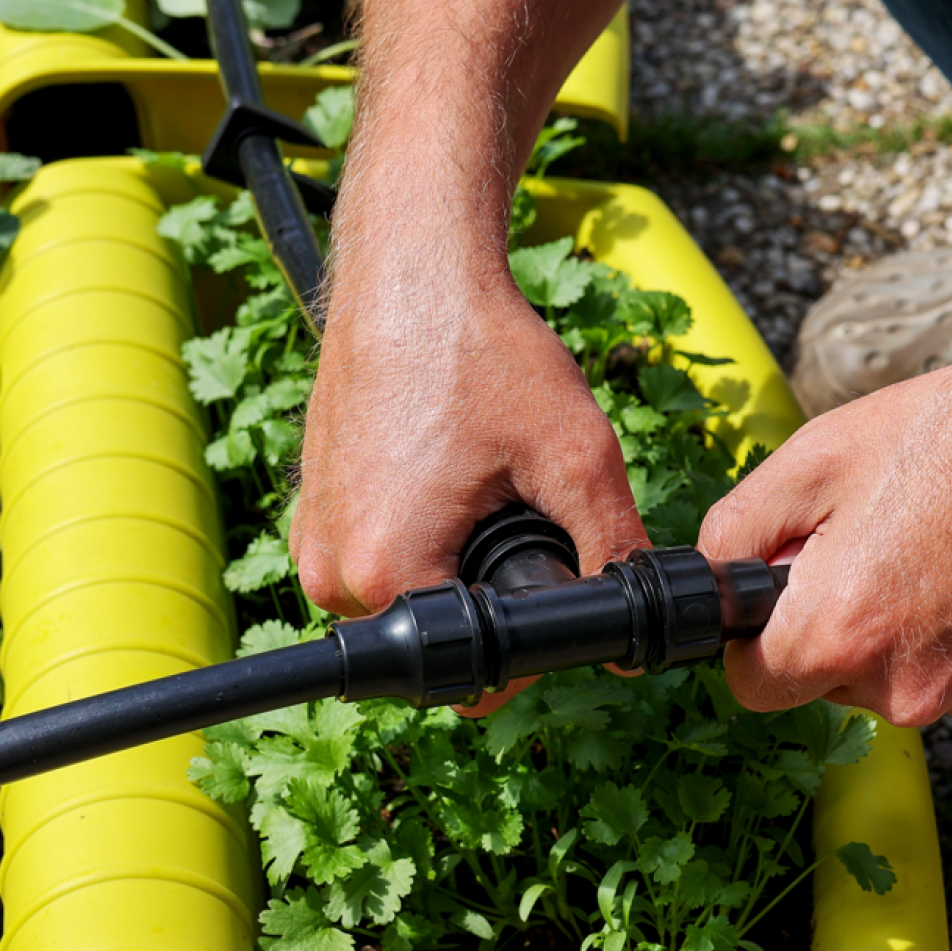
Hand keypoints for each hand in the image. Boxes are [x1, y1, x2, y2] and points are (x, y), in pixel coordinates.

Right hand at [291, 259, 646, 634]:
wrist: (415, 272)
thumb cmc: (483, 351)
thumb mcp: (576, 455)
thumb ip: (614, 548)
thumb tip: (638, 620)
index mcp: (386, 573)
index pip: (475, 678)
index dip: (537, 648)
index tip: (560, 580)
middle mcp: (332, 572)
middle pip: (442, 643)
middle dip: (496, 599)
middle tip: (526, 515)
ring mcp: (314, 540)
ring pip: (411, 600)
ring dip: (457, 566)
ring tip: (486, 486)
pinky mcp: (313, 509)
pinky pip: (379, 558)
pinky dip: (423, 534)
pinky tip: (451, 475)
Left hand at [699, 333, 951, 725]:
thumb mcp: (816, 458)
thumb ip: (736, 530)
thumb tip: (712, 578)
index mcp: (837, 635)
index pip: (752, 686)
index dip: (757, 635)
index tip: (785, 589)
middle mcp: (903, 689)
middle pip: (832, 680)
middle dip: (838, 622)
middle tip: (880, 538)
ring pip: (901, 679)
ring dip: (905, 629)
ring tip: (943, 542)